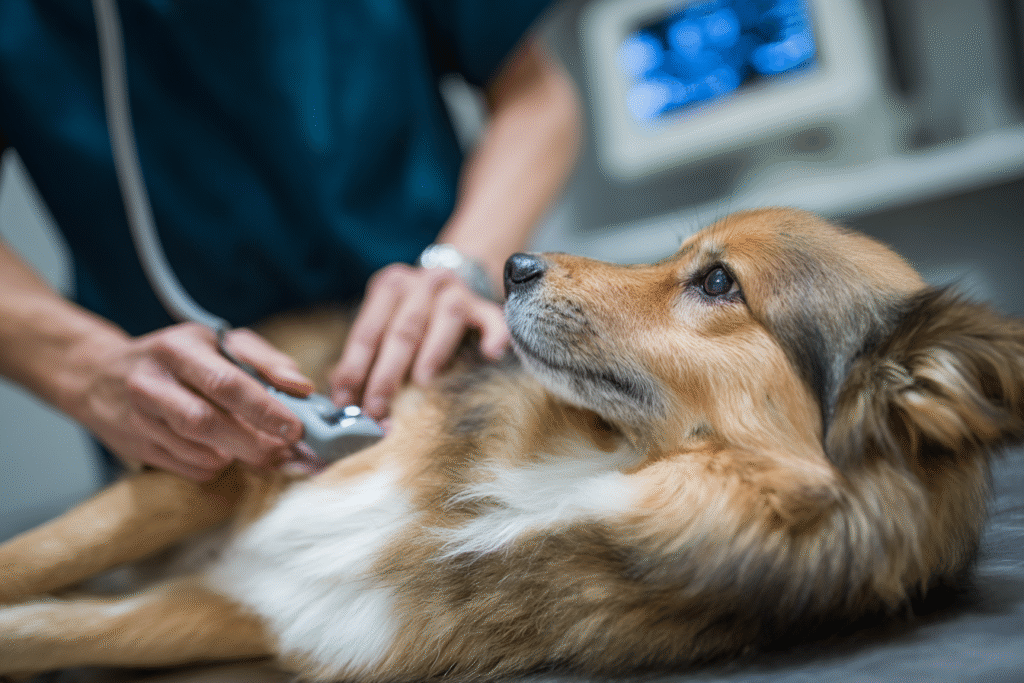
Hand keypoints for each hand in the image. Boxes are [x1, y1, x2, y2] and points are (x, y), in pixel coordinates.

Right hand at [72, 323, 314, 480]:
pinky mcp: (138, 449)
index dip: (264, 409)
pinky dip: (219, 465)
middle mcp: (152, 384)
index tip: (295, 428)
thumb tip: (302, 388)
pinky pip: (190, 468)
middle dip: (255, 443)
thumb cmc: (177, 357)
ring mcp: (140, 420)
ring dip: (241, 458)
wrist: (99, 376)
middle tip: (288, 452)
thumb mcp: (218, 342)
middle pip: (207, 423)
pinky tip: (229, 453)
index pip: (224, 383)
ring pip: (199, 452)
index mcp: (177, 349)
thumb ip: (265, 360)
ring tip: (268, 453)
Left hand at [329, 264, 508, 418]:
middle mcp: (423, 282)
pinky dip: (493, 336)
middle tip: (379, 406)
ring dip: (433, 353)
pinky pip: (492, 320)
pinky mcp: (484, 305)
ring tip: (423, 384)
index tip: (347, 400)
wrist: (450, 284)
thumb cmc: (410, 316)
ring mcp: (457, 290)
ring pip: (447, 317)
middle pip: (404, 329)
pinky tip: (492, 354)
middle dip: (388, 373)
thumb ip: (366, 357)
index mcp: (390, 285)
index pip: (368, 330)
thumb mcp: (383, 324)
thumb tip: (346, 401)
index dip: (355, 368)